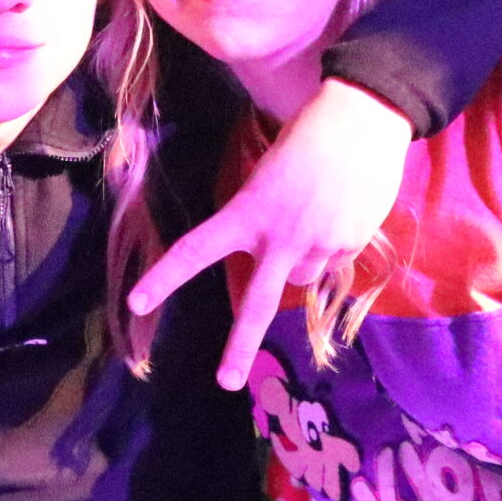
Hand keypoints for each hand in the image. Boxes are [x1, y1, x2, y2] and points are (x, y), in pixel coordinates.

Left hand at [128, 79, 413, 390]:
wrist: (365, 117)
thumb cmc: (307, 137)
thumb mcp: (269, 176)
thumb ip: (265, 222)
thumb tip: (288, 268)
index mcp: (248, 211)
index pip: (197, 249)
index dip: (165, 278)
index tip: (136, 303)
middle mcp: (280, 236)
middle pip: (257, 302)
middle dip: (240, 346)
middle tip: (225, 383)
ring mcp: (319, 244)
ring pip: (303, 276)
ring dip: (304, 259)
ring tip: (317, 213)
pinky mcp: (352, 246)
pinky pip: (334, 261)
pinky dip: (335, 245)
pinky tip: (342, 211)